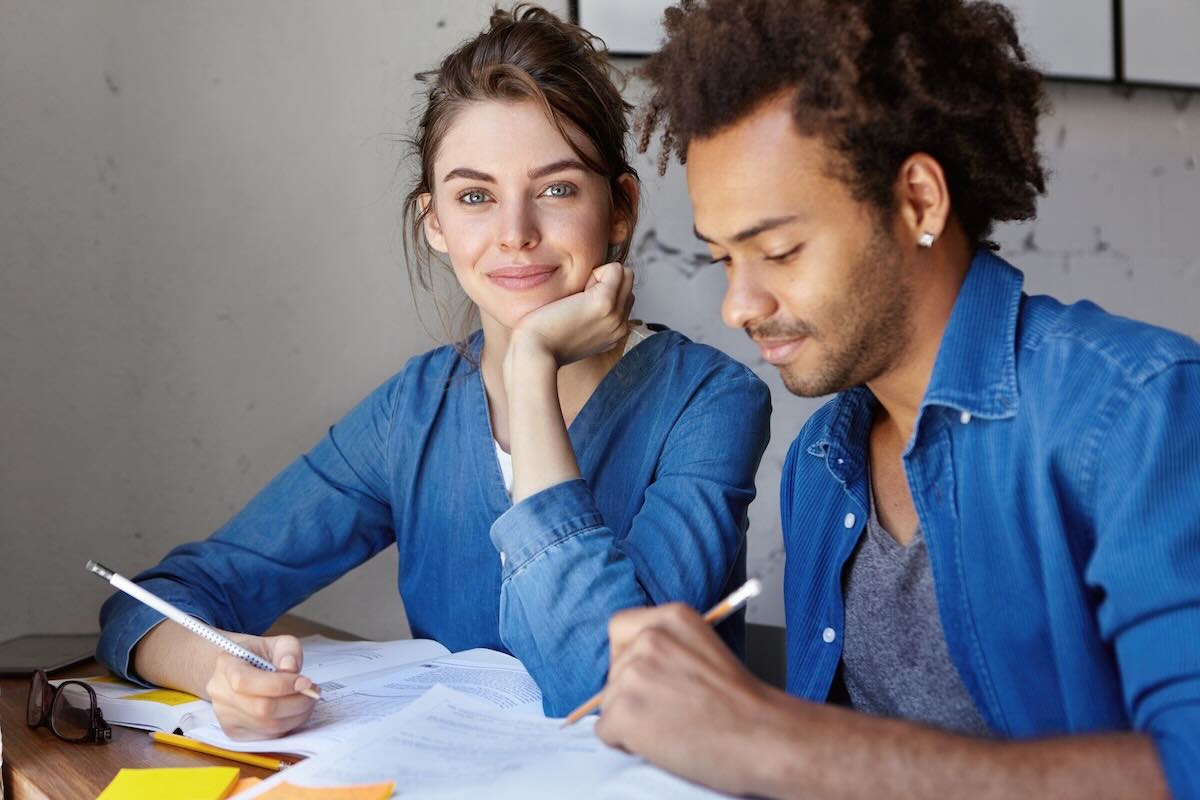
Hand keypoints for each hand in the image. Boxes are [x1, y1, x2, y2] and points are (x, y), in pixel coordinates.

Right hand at [204, 634, 317, 739]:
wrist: (242, 669)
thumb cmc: (260, 655)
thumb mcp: (278, 642)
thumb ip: (288, 651)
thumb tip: (290, 670)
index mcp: (226, 665)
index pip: (246, 682)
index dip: (280, 684)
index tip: (305, 681)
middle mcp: (220, 693)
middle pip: (260, 708)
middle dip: (295, 702)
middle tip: (313, 692)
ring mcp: (225, 716)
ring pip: (267, 726)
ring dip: (296, 715)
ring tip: (307, 700)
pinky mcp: (235, 733)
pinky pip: (268, 736)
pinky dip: (288, 725)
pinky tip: (294, 711)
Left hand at [508, 261, 633, 366]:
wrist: (534, 353)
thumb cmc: (542, 341)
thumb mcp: (573, 333)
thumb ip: (587, 319)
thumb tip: (584, 297)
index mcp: (614, 334)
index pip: (623, 297)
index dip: (600, 291)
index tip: (576, 308)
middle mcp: (620, 326)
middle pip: (628, 283)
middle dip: (604, 281)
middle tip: (576, 300)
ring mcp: (615, 315)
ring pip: (625, 274)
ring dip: (600, 276)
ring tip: (577, 297)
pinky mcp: (605, 302)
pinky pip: (615, 269)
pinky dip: (595, 271)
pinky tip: (576, 292)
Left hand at [594, 604, 785, 796]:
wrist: (764, 737)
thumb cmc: (742, 704)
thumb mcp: (704, 649)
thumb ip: (667, 648)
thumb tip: (627, 666)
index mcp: (671, 617)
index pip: (619, 628)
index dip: (628, 657)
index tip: (649, 678)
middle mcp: (649, 638)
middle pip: (613, 669)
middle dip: (632, 694)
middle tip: (673, 711)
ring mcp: (634, 674)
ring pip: (609, 702)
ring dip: (632, 720)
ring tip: (674, 727)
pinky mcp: (625, 711)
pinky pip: (606, 731)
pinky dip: (626, 743)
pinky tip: (663, 742)